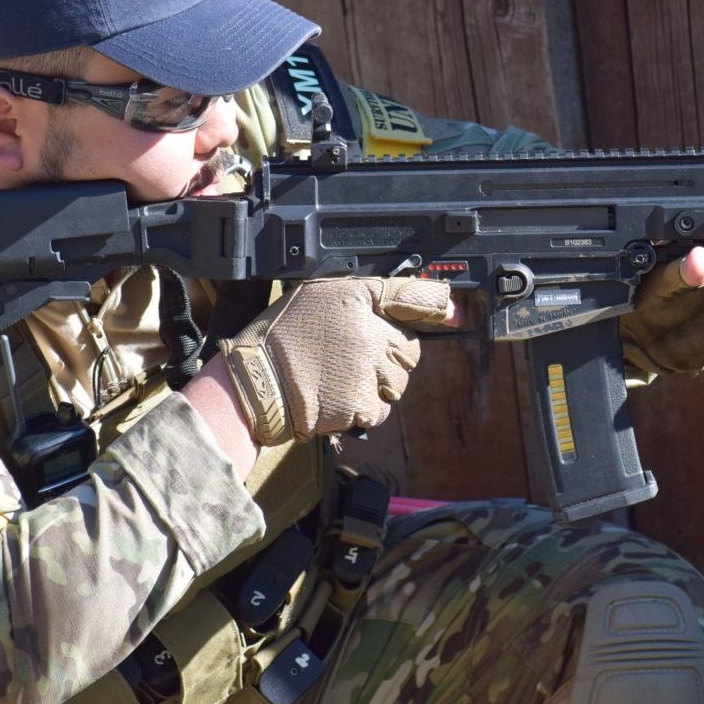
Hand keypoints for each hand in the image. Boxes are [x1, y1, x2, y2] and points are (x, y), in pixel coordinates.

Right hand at [221, 277, 454, 444]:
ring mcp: (366, 373)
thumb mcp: (319, 295)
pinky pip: (380, 409)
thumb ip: (371, 294)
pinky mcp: (359, 406)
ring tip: (340, 377)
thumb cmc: (281, 337)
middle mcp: (368, 335)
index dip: (434, 305)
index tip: (451, 312)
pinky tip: (337, 396)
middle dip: (392, 355)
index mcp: (357, 301)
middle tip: (355, 355)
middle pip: (410, 350)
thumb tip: (431, 299)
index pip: (414, 297)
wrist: (253, 382)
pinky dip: (364, 409)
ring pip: (398, 382)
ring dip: (379, 384)